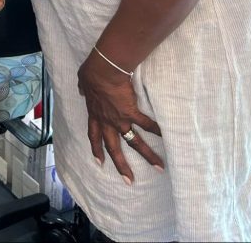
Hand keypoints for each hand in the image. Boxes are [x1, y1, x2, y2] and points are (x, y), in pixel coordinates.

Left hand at [77, 51, 164, 183]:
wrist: (103, 70)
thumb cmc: (92, 73)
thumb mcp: (83, 82)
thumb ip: (84, 89)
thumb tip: (82, 89)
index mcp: (95, 115)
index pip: (94, 136)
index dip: (96, 150)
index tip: (99, 162)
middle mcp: (107, 121)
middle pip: (113, 148)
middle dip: (121, 165)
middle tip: (129, 180)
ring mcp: (120, 119)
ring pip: (134, 142)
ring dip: (147, 155)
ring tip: (159, 167)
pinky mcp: (132, 112)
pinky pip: (147, 124)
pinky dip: (157, 130)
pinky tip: (168, 137)